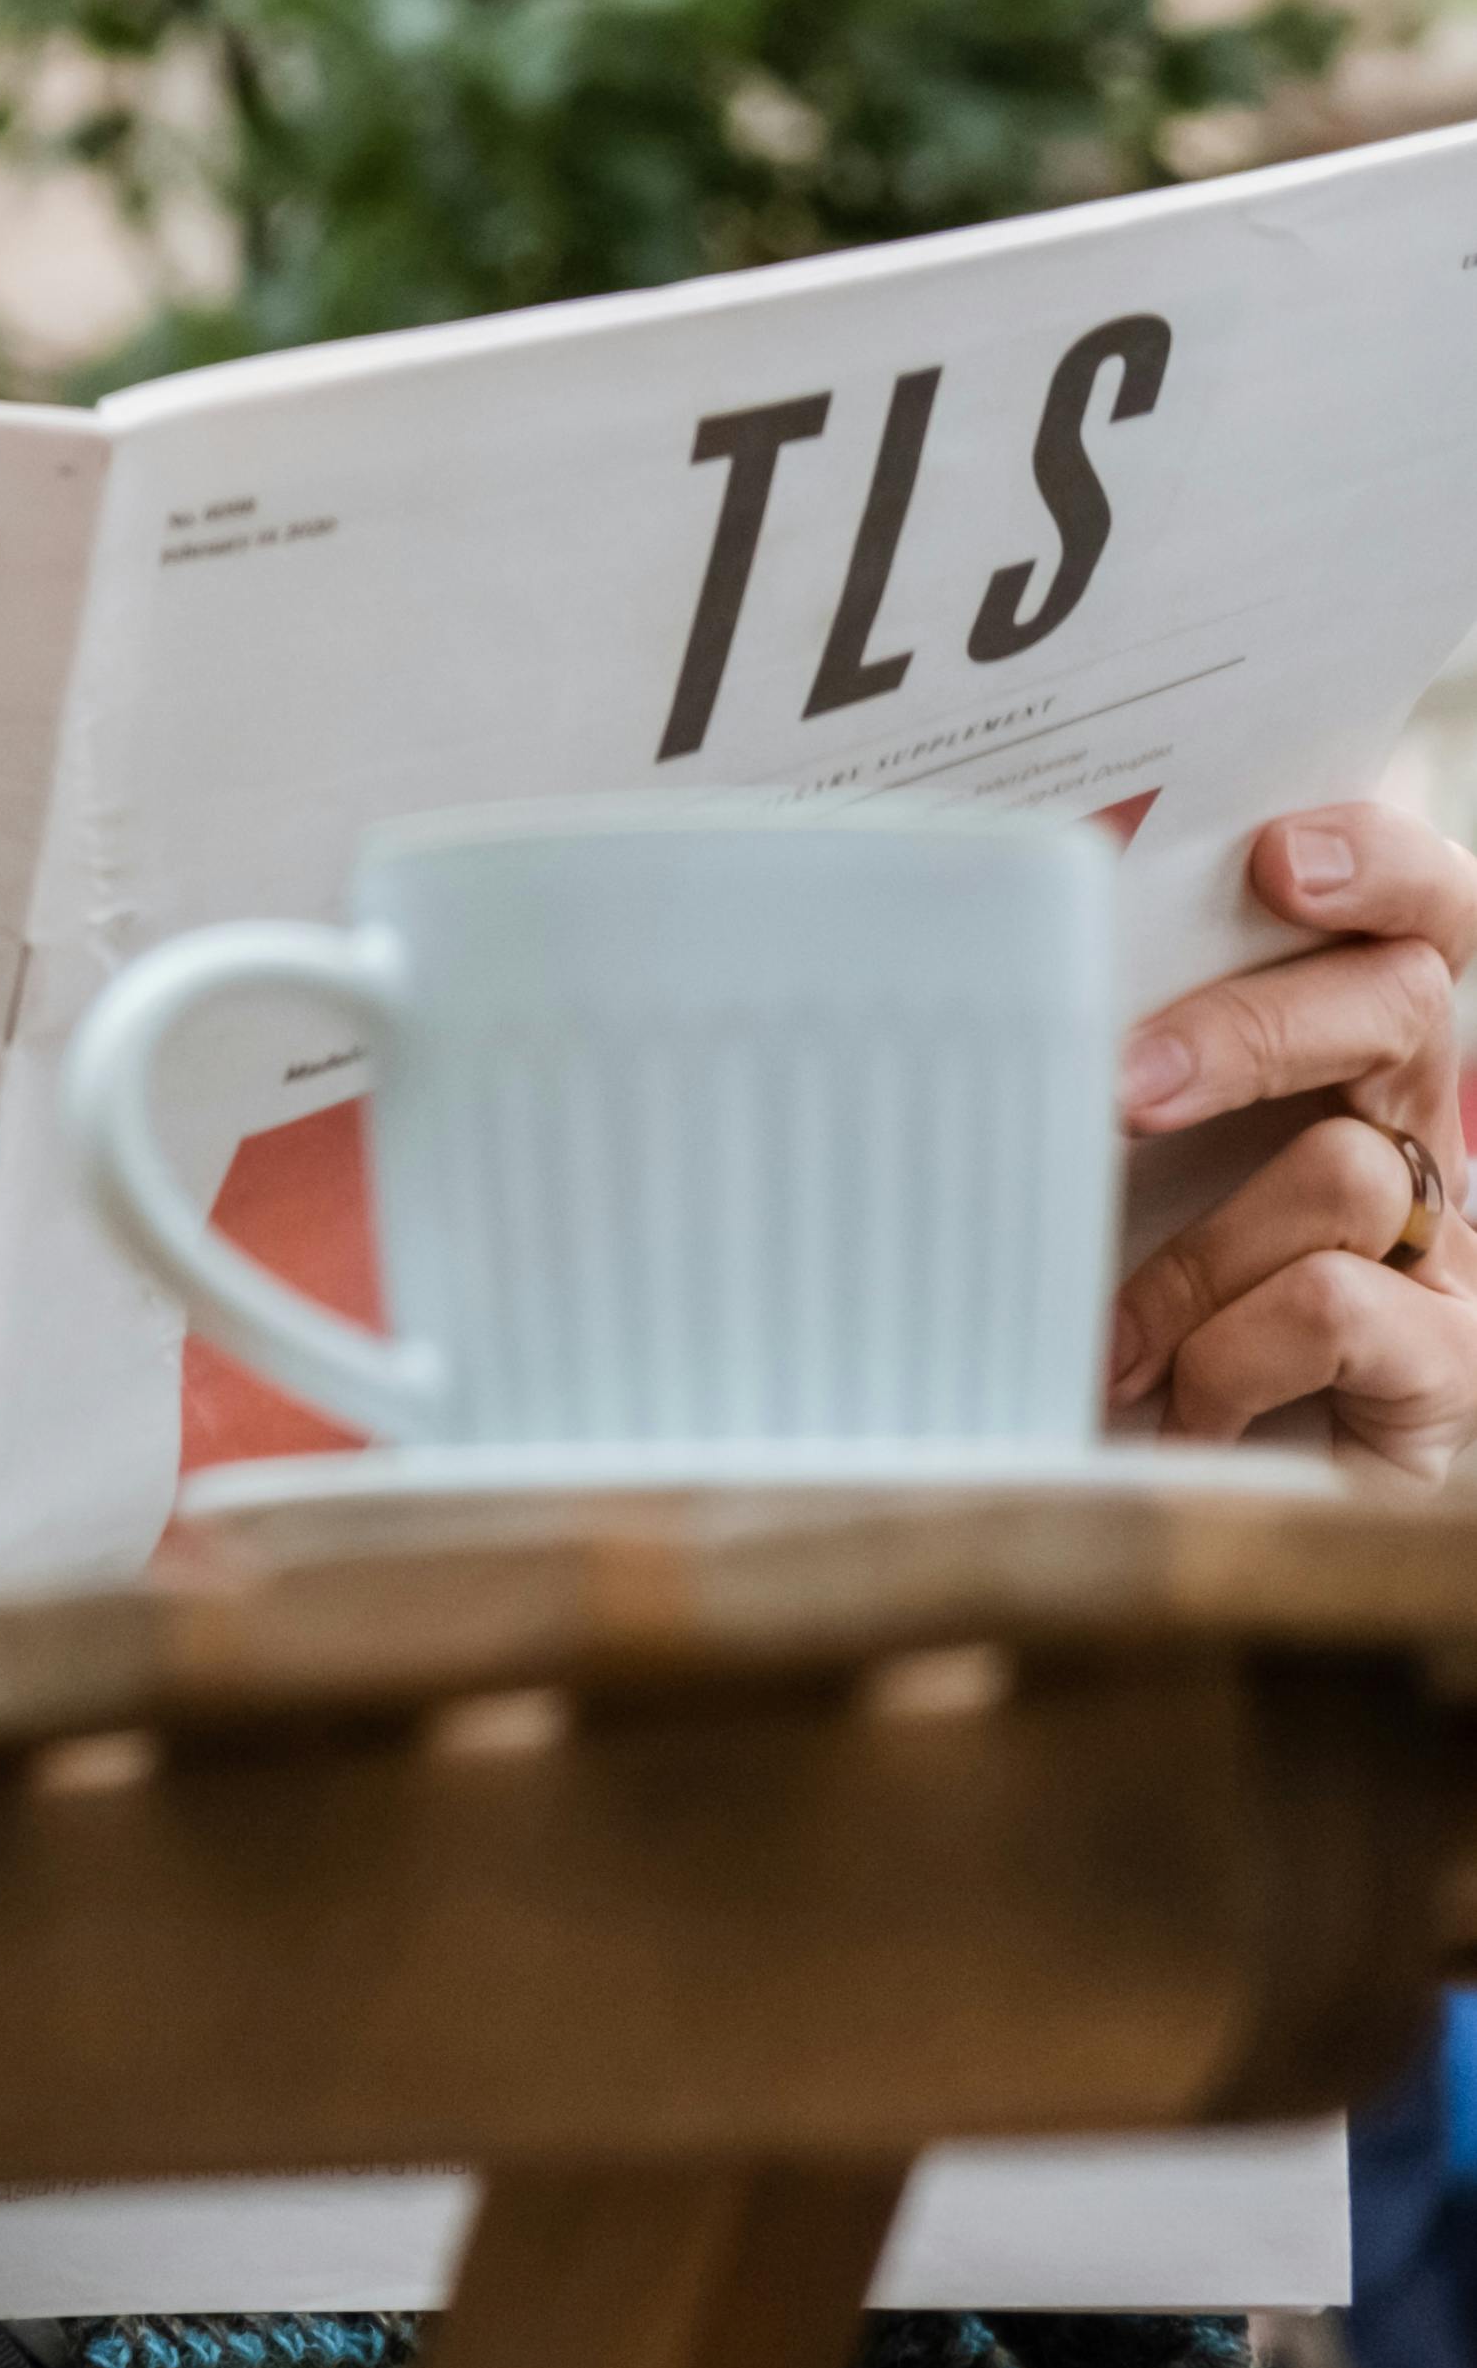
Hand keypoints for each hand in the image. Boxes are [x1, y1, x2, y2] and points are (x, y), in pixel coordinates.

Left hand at [1107, 803, 1476, 1477]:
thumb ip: (1067, 1068)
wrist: (1161, 1513)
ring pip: (1347, 1169)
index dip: (1376, 861)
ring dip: (1197, 1257)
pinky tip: (1178, 1407)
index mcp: (1337, 1057)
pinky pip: (1338, 1304)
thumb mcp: (1082, 1172)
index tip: (1273, 854)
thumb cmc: (1099, 1312)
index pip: (1412, 912)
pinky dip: (1227, 1352)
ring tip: (1111, 1341)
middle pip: (1403, 1000)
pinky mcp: (1448, 1365)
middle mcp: (1413, 1133)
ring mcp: (1448, 1251)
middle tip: (1123, 1088)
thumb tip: (942, 963)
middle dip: (1252, 1030)